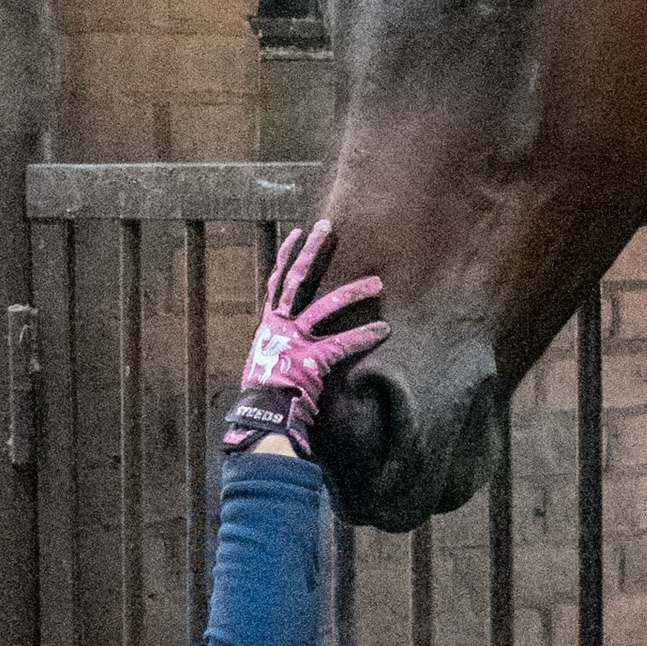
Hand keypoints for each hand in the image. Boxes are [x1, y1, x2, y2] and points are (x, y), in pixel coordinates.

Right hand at [223, 220, 387, 457]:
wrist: (262, 418)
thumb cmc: (265, 397)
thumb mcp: (266, 366)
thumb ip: (279, 349)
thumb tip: (287, 347)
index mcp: (268, 326)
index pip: (277, 283)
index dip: (286, 257)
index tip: (297, 234)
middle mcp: (279, 327)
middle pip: (295, 280)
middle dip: (311, 252)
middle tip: (327, 227)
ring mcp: (295, 341)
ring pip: (324, 306)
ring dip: (353, 292)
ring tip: (378, 281)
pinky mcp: (311, 359)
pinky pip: (342, 343)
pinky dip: (364, 335)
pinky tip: (384, 328)